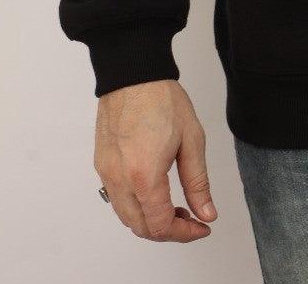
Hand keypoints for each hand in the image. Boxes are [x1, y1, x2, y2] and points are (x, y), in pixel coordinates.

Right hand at [94, 79, 216, 241]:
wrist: (133, 73)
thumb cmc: (161, 99)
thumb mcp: (192, 140)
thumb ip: (198, 182)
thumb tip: (206, 213)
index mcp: (144, 176)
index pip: (161, 226)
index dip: (184, 233)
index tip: (201, 227)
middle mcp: (119, 180)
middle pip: (141, 228)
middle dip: (168, 231)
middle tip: (191, 219)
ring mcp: (106, 173)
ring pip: (126, 217)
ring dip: (150, 221)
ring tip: (175, 207)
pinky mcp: (101, 164)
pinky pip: (116, 199)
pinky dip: (136, 207)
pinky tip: (154, 193)